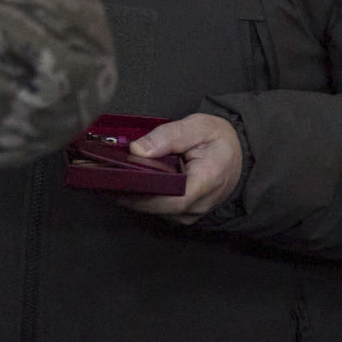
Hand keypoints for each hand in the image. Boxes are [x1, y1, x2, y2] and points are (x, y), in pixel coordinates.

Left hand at [117, 111, 244, 220]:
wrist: (238, 155)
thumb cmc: (220, 141)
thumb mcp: (199, 127)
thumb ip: (168, 136)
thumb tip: (138, 149)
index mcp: (205, 183)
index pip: (169, 199)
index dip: (140, 194)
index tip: (116, 181)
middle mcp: (198, 205)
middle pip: (156, 207)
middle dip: (128, 192)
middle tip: (103, 176)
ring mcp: (190, 213)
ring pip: (154, 211)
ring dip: (133, 195)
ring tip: (112, 176)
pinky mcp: (182, 214)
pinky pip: (158, 209)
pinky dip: (142, 197)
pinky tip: (129, 182)